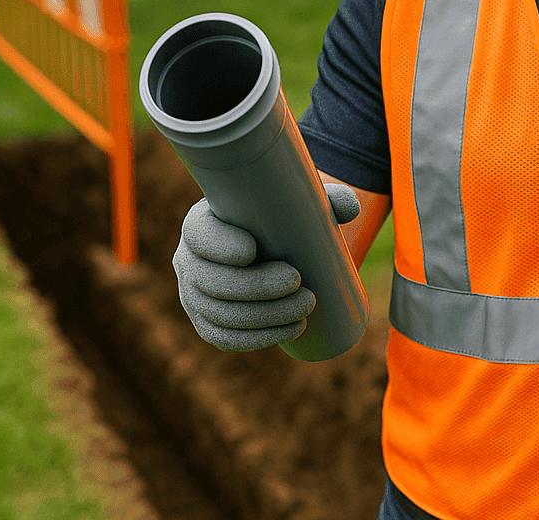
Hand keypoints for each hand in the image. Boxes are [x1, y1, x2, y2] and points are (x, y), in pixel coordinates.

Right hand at [173, 183, 362, 351]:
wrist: (274, 248)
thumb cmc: (283, 218)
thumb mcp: (302, 202)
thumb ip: (328, 199)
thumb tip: (349, 209)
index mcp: (203, 222)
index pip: (199, 233)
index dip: (219, 245)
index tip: (252, 250)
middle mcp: (189, 259)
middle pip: (211, 280)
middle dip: (255, 287)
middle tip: (298, 283)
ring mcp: (193, 295)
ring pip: (219, 313)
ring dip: (263, 316)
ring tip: (305, 309)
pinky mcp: (207, 322)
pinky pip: (223, 337)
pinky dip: (255, 339)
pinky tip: (289, 331)